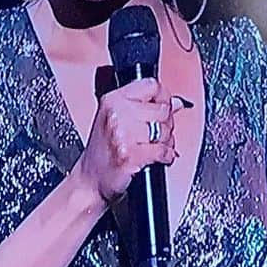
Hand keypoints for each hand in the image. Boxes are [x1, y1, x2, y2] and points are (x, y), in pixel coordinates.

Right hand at [76, 78, 185, 204]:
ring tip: (155, 145)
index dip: (164, 97)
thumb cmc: (103, 152)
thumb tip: (176, 102)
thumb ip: (146, 106)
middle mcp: (116, 115)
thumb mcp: (118, 120)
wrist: (90, 180)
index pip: (151, 85)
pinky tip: (159, 157)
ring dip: (167, 141)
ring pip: (164, 131)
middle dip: (167, 123)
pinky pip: (162, 151)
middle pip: (163, 109)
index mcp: (113, 100)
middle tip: (157, 132)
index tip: (164, 106)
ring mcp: (122, 135)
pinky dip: (166, 156)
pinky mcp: (130, 155)